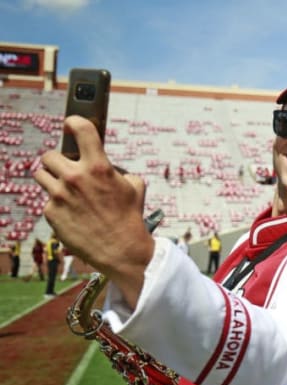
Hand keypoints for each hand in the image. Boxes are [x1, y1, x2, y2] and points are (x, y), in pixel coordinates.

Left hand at [33, 116, 153, 296]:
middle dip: (58, 161)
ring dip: (51, 180)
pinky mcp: (51, 213)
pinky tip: (71, 213)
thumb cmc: (130, 217)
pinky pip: (46, 201)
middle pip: (50, 155)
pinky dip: (56, 204)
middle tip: (67, 170)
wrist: (121, 250)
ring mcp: (59, 196)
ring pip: (41, 176)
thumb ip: (117, 171)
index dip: (74, 122)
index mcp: (99, 167)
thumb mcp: (135, 187)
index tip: (71, 124)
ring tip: (64, 190)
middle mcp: (75, 178)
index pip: (81, 129)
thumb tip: (108, 167)